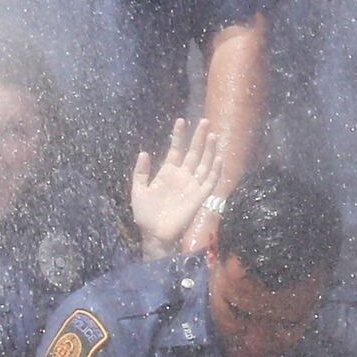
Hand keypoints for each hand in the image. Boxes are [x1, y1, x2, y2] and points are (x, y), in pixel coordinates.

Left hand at [129, 117, 222, 253]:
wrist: (154, 235)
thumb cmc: (145, 214)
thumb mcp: (138, 191)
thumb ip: (141, 172)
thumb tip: (144, 152)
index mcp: (167, 173)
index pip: (176, 149)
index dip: (179, 136)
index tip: (181, 121)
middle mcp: (182, 176)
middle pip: (193, 153)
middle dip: (199, 137)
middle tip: (204, 121)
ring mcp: (192, 186)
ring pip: (204, 164)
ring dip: (209, 150)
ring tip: (212, 134)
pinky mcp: (199, 197)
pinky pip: (209, 182)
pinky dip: (215, 170)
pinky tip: (218, 158)